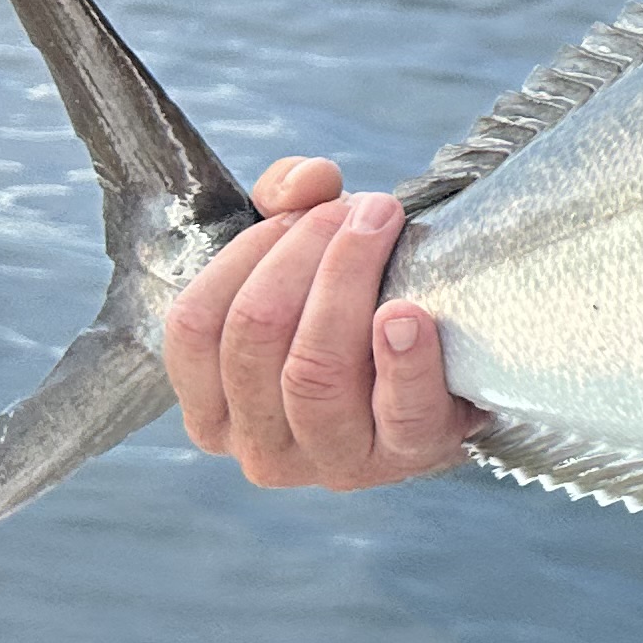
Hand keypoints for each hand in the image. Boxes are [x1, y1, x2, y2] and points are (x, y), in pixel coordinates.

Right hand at [160, 156, 485, 487]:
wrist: (447, 378)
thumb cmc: (353, 316)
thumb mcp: (302, 262)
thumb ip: (286, 207)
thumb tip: (309, 181)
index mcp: (213, 409)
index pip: (195, 325)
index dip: (245, 253)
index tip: (300, 210)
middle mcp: (260, 448)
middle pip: (256, 335)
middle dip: (304, 252)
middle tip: (357, 209)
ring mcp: (331, 461)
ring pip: (315, 370)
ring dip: (347, 279)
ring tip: (383, 227)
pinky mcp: (405, 457)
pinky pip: (400, 411)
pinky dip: (404, 356)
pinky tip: (409, 313)